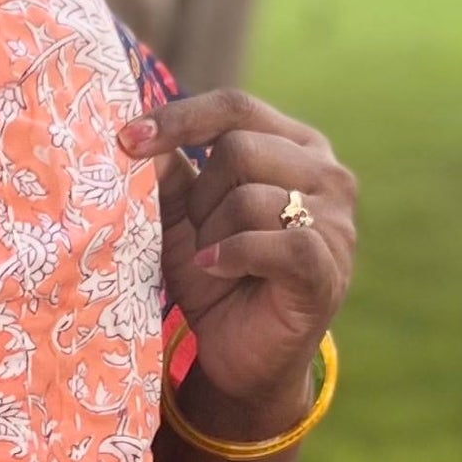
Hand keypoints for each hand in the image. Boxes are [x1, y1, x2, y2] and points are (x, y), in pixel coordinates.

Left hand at [119, 88, 356, 436]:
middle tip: (198, 236)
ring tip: (213, 263)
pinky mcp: (327, 266)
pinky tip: (216, 270)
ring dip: (213, 235)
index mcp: (294, 145)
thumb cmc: (215, 274)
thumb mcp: (181, 217)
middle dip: (200, 197)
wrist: (239, 354)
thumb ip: (169, 171)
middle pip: (239, 148)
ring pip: (250, 197)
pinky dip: (231, 256)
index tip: (125, 139)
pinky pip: (274, 243)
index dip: (178, 119)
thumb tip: (137, 129)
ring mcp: (336, 220)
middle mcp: (325, 172)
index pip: (235, 107)